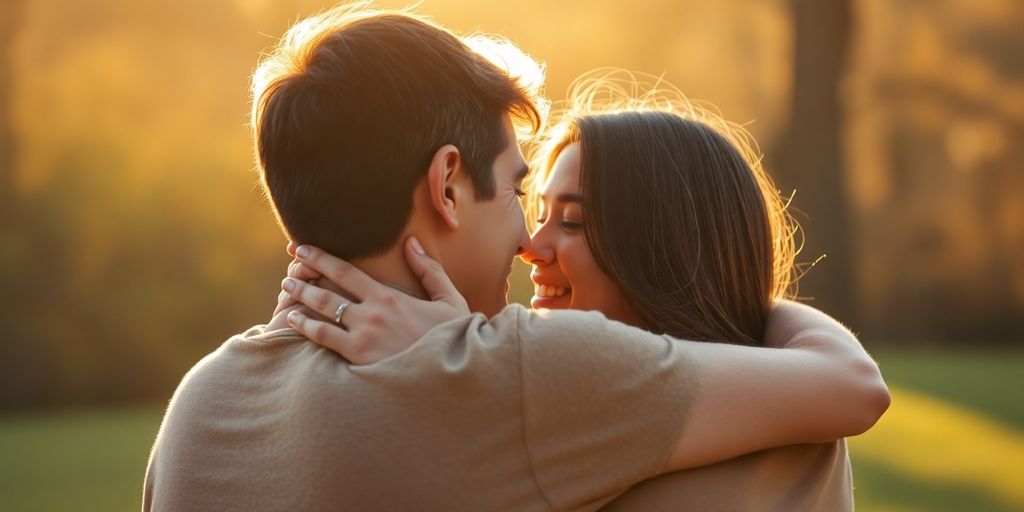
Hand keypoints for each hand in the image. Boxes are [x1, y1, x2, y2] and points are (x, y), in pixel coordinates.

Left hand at [281, 237, 469, 363]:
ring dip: (301, 301)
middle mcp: (372, 314)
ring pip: (320, 314)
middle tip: (289, 271)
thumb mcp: (449, 300)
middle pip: (327, 290)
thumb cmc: (453, 338)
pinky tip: (293, 321)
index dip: (320, 258)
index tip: (302, 249)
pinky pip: (323, 340)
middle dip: (304, 278)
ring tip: (287, 293)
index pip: (346, 272)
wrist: (451, 376)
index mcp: (390, 297)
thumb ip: (429, 270)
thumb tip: (411, 242)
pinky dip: (305, 328)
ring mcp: (363, 338)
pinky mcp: (358, 360)